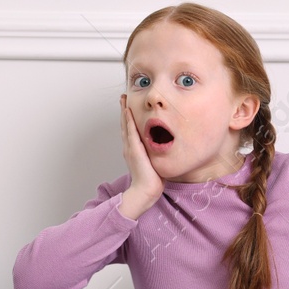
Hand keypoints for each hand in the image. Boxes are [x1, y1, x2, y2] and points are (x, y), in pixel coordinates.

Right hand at [119, 94, 163, 209]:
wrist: (146, 191)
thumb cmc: (152, 180)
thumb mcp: (154, 163)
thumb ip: (156, 154)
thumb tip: (165, 149)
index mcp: (134, 150)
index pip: (130, 130)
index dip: (128, 118)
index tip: (128, 106)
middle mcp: (130, 147)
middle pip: (125, 125)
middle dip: (124, 110)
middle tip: (123, 97)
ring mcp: (130, 148)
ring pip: (126, 125)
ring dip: (125, 111)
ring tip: (124, 99)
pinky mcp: (134, 150)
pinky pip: (130, 132)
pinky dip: (128, 121)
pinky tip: (128, 111)